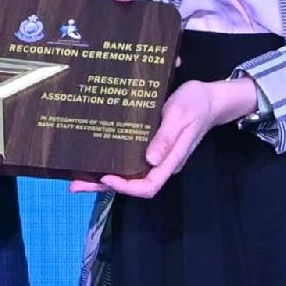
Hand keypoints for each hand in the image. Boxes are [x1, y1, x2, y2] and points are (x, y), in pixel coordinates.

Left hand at [89, 75, 259, 200]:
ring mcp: (158, 158)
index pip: (149, 185)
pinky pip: (132, 163)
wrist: (210, 98)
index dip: (126, 187)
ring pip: (131, 176)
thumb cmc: (195, 103)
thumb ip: (166, 137)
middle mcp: (163, 164)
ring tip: (78, 178)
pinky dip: (113, 166)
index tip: (105, 177)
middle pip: (135, 185)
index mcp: (172, 160)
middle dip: (105, 187)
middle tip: (76, 186)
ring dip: (105, 179)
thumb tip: (151, 160)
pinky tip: (97, 161)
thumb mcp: (180, 115)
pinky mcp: (153, 149)